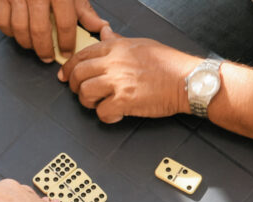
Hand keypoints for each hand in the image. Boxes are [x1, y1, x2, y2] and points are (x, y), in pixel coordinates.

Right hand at [0, 0, 107, 61]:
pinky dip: (10, 32)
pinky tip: (20, 33)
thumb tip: (98, 26)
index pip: (65, 24)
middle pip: (40, 31)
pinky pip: (3, 21)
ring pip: (20, 29)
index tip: (67, 52)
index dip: (67, 43)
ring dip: (27, 44)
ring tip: (35, 47)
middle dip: (45, 50)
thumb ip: (84, 9)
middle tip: (48, 57)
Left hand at [59, 27, 200, 122]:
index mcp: (116, 48)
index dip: (69, 68)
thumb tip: (105, 33)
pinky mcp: (124, 100)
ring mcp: (118, 82)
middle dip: (75, 86)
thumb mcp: (141, 44)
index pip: (82, 55)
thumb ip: (118, 41)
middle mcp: (114, 63)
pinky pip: (102, 112)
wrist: (187, 80)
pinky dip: (107, 117)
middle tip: (81, 93)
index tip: (65, 76)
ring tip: (100, 104)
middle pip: (78, 74)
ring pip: (85, 93)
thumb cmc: (169, 64)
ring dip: (89, 103)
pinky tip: (115, 114)